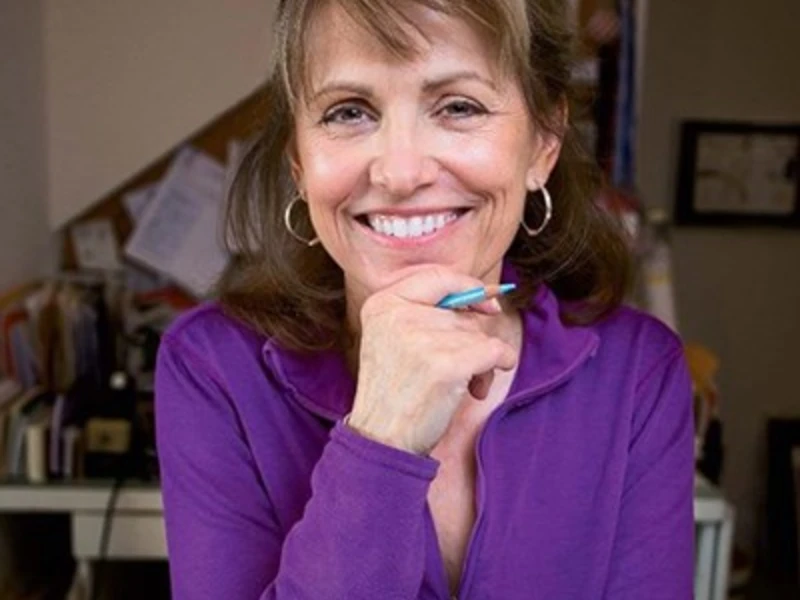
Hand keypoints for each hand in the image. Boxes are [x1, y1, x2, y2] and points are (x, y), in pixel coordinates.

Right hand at [347, 266, 517, 454]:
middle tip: (458, 368)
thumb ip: (428, 314)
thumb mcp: (394, 339)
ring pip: (478, 335)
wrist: (382, 439)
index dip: (469, 287)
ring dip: (480, 362)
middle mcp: (399, 314)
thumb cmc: (395, 393)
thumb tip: (488, 298)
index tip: (489, 302)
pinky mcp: (445, 363)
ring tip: (459, 385)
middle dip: (470, 341)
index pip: (438, 276)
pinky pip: (493, 351)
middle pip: (461, 313)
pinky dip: (498, 365)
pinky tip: (478, 386)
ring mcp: (421, 337)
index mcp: (383, 303)